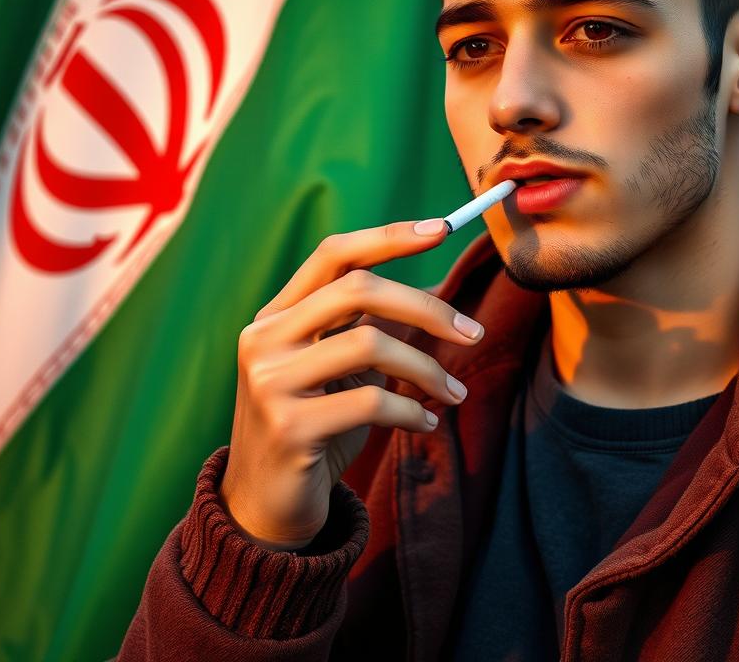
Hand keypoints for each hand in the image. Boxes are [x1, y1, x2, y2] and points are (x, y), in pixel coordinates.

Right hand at [219, 219, 484, 550]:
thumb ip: (361, 328)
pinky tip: (425, 424)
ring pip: (370, 344)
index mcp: (275, 316)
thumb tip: (437, 294)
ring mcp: (270, 381)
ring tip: (455, 393)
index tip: (444, 228)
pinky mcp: (289, 427)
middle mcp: (265, 339)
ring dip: (427, 368)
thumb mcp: (333, 370)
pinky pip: (372, 401)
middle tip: (473, 333)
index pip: (334, 253)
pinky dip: (411, 411)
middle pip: (359, 290)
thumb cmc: (316, 429)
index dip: (390, 235)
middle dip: (426, 308)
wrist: (266, 510)